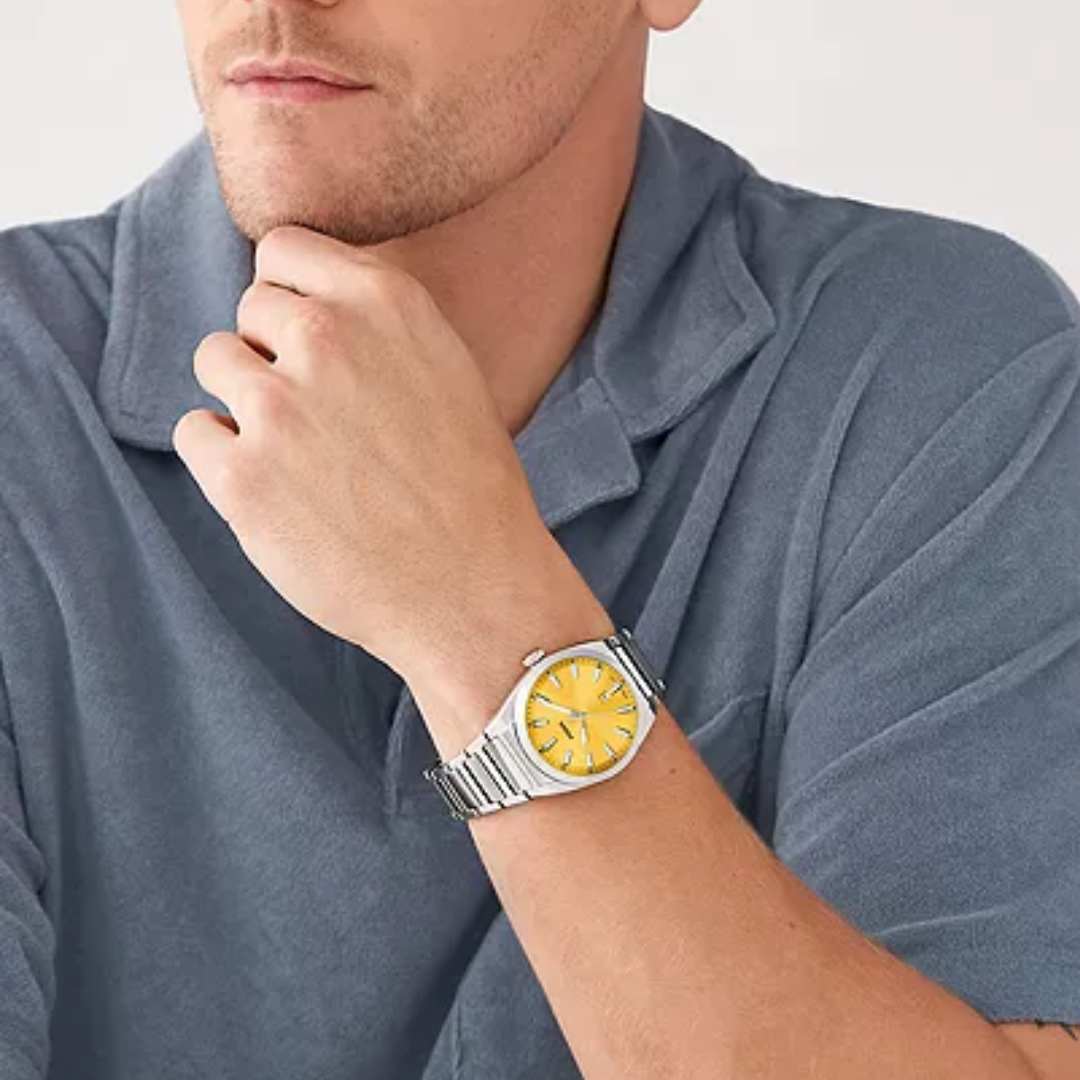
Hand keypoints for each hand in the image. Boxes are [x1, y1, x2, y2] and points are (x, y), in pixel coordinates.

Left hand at [171, 225, 556, 677]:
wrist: (472, 588)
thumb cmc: (469, 488)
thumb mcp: (448, 371)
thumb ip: (377, 326)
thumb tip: (308, 304)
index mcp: (386, 302)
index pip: (284, 249)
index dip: (289, 293)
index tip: (303, 336)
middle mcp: (328, 338)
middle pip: (249, 306)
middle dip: (273, 350)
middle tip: (316, 413)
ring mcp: (280, 406)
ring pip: (214, 359)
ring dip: (245, 399)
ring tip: (298, 452)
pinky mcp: (242, 477)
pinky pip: (196, 430)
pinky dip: (223, 457)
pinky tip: (276, 489)